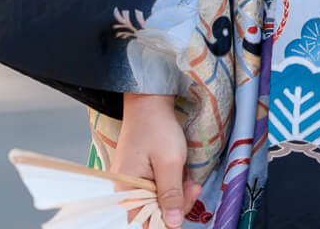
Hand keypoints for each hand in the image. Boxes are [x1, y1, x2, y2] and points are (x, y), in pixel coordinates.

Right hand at [117, 93, 201, 227]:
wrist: (150, 103)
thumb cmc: (158, 129)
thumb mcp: (170, 162)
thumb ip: (171, 194)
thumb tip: (173, 224)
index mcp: (126, 190)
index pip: (144, 222)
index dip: (166, 220)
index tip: (186, 204)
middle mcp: (125, 191)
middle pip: (151, 214)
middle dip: (176, 206)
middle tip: (194, 189)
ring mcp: (133, 184)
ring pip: (156, 204)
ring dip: (177, 197)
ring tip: (191, 183)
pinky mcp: (141, 177)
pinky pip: (156, 192)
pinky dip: (171, 188)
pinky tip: (183, 178)